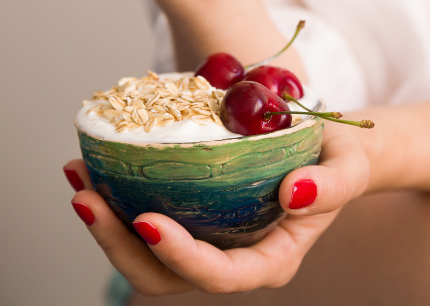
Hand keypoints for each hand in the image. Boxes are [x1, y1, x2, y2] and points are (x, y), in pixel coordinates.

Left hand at [63, 125, 369, 294]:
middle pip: (165, 276)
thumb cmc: (341, 162)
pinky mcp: (194, 219)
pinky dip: (115, 198)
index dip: (181, 257)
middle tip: (87, 196)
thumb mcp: (349, 167)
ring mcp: (208, 242)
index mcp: (270, 260)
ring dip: (105, 224)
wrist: (330, 152)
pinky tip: (94, 165)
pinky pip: (146, 223)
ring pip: (145, 257)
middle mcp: (232, 260)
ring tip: (80, 175)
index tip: (149, 219)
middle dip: (119, 244)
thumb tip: (292, 194)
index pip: (220, 275)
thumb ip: (332, 185)